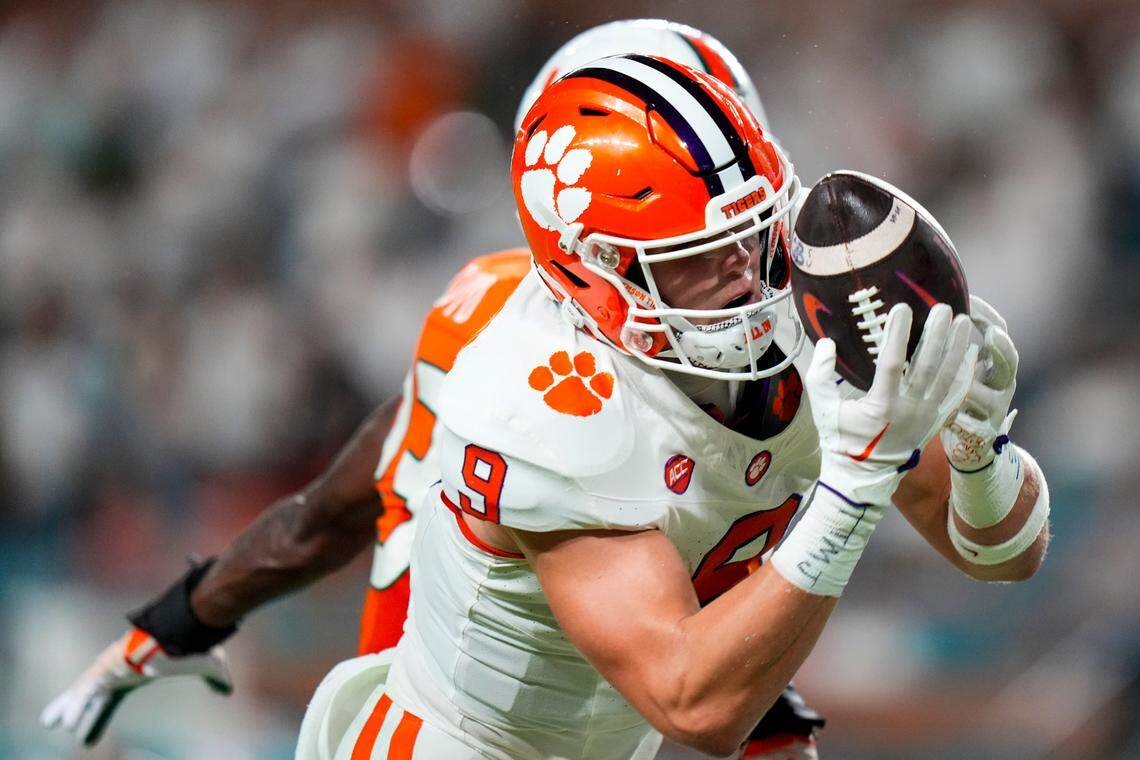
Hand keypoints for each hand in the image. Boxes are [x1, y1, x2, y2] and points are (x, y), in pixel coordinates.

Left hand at [41, 627, 230, 745]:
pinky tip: (62, 722)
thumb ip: (215, 679)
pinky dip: (75, 705)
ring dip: (69, 707)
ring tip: (50, 722)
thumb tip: (226, 690)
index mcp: (138, 671)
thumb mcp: (209, 664)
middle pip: (94, 695)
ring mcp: (112, 667)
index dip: (99, 716)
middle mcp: (120, 669)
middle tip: (61, 725)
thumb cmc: (197, 643)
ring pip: (85, 690)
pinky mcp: (110, 667)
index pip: (112, 699)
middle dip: (78, 709)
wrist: (189, 626)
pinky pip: (88, 690)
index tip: (85, 738)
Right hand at [806, 303, 975, 504]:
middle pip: (927, 366)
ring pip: (946, 377)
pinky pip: (955, 394)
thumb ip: (820, 376)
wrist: (863, 478)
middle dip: (936, 335)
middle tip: (942, 308)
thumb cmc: (842, 441)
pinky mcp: (935, 422)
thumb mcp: (823, 410)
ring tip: (962, 322)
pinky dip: (964, 372)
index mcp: (881, 405)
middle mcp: (909, 409)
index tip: (902, 308)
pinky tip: (970, 352)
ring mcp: (926, 416)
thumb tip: (827, 343)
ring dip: (955, 348)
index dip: (896, 334)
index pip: (890, 362)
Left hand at [941, 295, 1018, 470]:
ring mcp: (997, 407)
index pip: (997, 331)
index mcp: (993, 362)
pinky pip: (974, 424)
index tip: (969, 300)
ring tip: (962, 383)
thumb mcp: (961, 368)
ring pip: (991, 394)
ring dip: (974, 386)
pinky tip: (947, 418)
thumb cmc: (960, 396)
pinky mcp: (985, 431)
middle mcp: (1001, 382)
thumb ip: (949, 347)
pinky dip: (960, 419)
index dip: (987, 315)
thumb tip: (925, 315)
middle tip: (991, 334)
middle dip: (1002, 347)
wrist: (970, 441)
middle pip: (1010, 360)